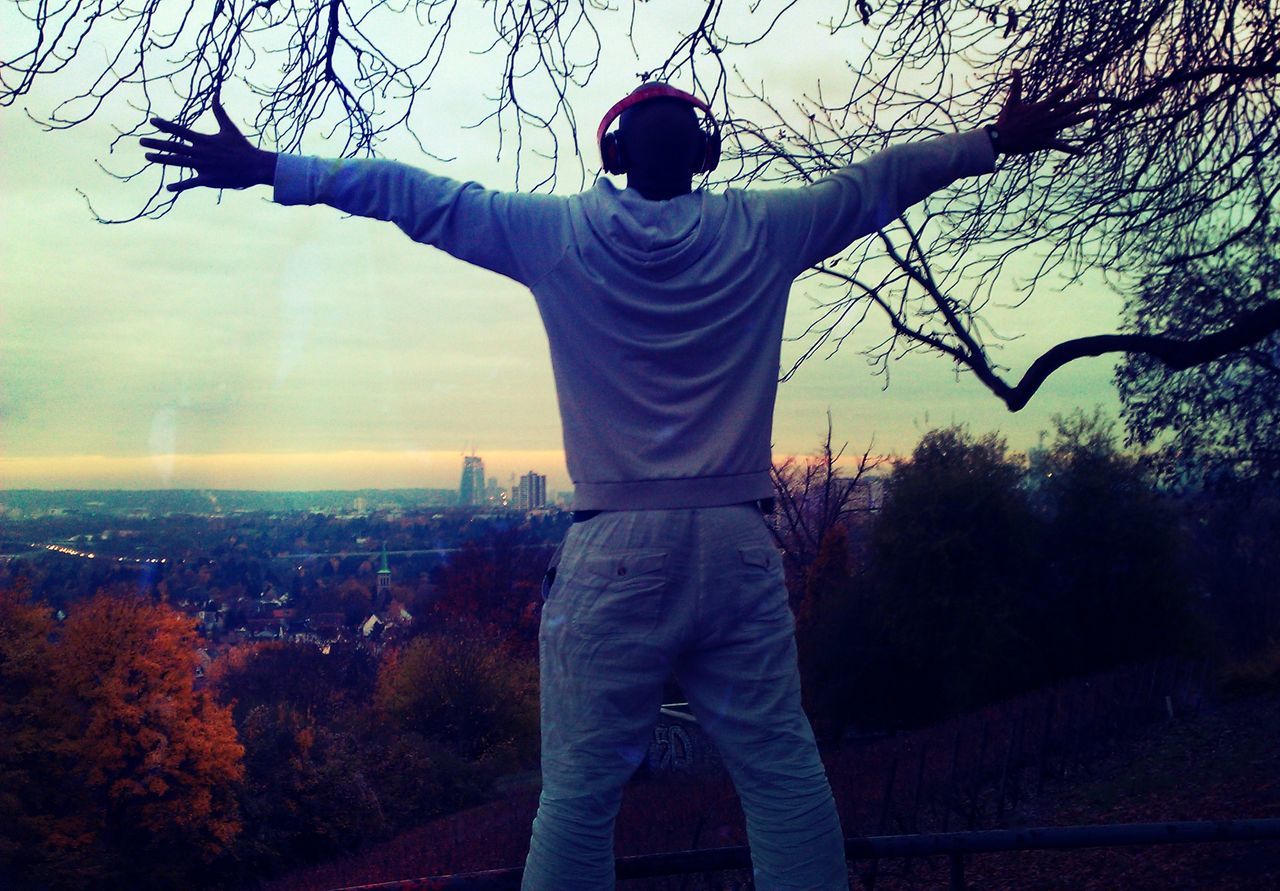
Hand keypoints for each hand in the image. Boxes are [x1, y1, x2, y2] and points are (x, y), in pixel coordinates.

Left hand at [140, 99, 275, 192]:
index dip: (165, 125)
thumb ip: (219, 112)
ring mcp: (203, 166)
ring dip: (161, 159)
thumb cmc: (242, 147)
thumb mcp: (229, 128)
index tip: (152, 121)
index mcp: (204, 140)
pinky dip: (179, 186)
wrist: (254, 166)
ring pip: (177, 162)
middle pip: (174, 146)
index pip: (180, 130)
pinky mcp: (208, 180)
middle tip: (140, 141)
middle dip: (156, 143)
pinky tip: (168, 188)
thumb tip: (215, 95)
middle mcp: (200, 152)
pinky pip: (191, 183)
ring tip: (147, 156)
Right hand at [993, 70, 1097, 155]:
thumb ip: (1016, 84)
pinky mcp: (1044, 142)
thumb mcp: (1012, 101)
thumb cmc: (1006, 120)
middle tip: (1095, 97)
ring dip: (1081, 118)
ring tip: (1094, 113)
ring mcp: (1046, 130)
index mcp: (1039, 108)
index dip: (1068, 88)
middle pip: (1067, 108)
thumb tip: (1015, 69)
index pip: (1057, 96)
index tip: (1079, 81)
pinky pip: (1060, 146)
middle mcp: (1045, 118)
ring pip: (1067, 123)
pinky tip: (1082, 152)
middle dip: (1081, 102)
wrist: (1000, 139)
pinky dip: (1071, 149)